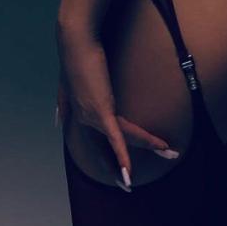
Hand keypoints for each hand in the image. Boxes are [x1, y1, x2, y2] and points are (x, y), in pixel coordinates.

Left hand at [55, 25, 178, 188]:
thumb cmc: (74, 53)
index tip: (116, 174)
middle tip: (128, 185)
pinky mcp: (102, 111)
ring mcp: (92, 118)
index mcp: (78, 115)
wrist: (76, 40)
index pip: (92, 144)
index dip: (104, 159)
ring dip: (147, 147)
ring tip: (169, 152)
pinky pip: (120, 137)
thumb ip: (63, 101)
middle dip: (118, 168)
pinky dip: (126, 155)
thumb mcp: (66, 82)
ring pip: (122, 140)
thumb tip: (58, 121)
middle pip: (103, 150)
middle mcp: (83, 121)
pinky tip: (132, 171)